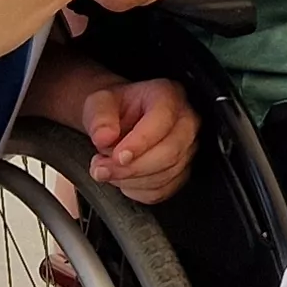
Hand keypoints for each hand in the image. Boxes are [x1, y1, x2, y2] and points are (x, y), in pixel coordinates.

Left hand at [78, 78, 196, 203]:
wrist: (120, 120)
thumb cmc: (116, 108)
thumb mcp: (99, 103)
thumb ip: (99, 118)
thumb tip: (104, 137)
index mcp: (168, 95)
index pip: (162, 120)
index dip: (140, 143)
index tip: (116, 156)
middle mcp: (185, 121)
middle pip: (169, 153)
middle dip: (131, 168)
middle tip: (102, 168)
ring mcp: (188, 148)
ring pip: (165, 175)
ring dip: (130, 180)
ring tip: (106, 170)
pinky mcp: (182, 172)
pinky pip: (162, 190)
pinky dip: (137, 190)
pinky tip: (122, 179)